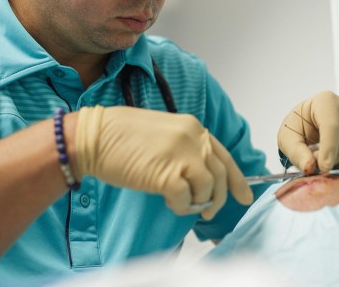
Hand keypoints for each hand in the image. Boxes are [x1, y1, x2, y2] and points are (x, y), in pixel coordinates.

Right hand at [72, 106, 252, 219]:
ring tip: (181, 204)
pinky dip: (181, 206)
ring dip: (198, 202)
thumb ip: (184, 148)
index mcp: (192, 126)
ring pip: (207, 187)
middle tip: (207, 212)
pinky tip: (169, 203)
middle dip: (218, 198)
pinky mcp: (166, 174)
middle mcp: (192, 138)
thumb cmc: (120, 136)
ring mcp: (181, 155)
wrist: (94, 136)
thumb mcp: (162, 132)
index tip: (244, 196)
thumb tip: (198, 174)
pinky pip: (186, 198)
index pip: (223, 156)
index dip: (236, 179)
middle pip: (219, 174)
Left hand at [277, 91, 338, 173]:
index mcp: (325, 100)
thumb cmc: (297, 127)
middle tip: (317, 167)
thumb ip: (296, 153)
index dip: (329, 150)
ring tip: (326, 164)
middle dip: (333, 160)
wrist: (309, 122)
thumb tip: (310, 168)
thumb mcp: (288, 138)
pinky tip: (338, 164)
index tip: (323, 169)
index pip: (332, 127)